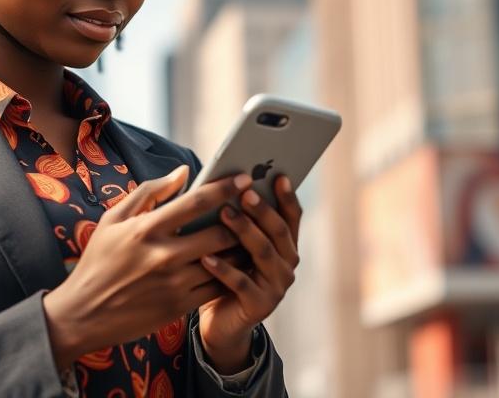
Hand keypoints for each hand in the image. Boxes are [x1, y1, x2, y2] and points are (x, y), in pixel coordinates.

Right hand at [41, 165, 245, 369]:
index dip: (223, 188)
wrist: (85, 313)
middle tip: (252, 211)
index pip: (195, 202)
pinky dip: (231, 274)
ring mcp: (174, 283)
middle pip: (219, 233)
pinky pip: (217, 287)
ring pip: (224, 262)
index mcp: (145, 228)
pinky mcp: (180, 306)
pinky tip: (236, 264)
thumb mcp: (113, 219)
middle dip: (240, 221)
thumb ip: (150, 192)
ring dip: (241, 248)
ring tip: (251, 236)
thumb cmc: (99, 260)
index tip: (242, 179)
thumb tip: (183, 172)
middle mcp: (163, 255)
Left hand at [196, 175, 301, 372]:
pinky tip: (206, 257)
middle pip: (279, 231)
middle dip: (262, 209)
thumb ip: (237, 217)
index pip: (292, 217)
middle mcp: (286, 265)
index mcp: (284, 246)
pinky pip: (241, 283)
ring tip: (224, 213)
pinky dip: (224, 268)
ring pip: (263, 253)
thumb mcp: (234, 244)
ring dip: (244, 231)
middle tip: (244, 192)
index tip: (278, 175)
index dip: (287, 196)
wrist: (221, 322)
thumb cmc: (225, 272)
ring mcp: (276, 287)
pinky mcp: (259, 306)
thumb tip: (225, 181)